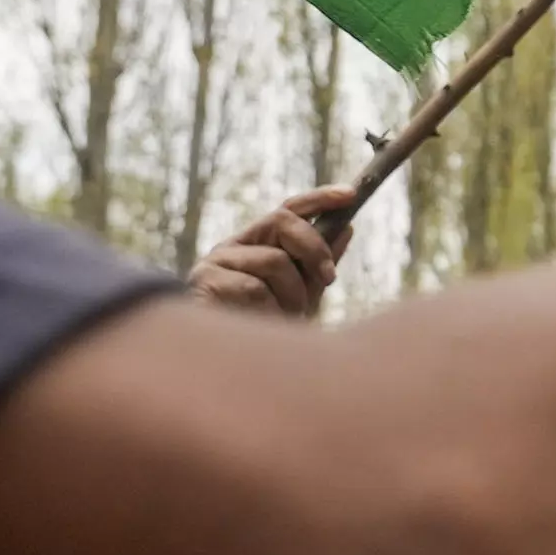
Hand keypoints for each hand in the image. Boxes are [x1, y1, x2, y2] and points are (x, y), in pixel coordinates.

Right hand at [188, 190, 352, 319]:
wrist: (225, 360)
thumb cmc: (261, 328)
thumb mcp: (300, 295)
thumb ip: (318, 265)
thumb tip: (347, 228)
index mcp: (257, 244)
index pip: (288, 210)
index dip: (319, 198)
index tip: (351, 194)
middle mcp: (235, 246)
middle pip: (282, 221)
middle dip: (315, 248)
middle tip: (329, 278)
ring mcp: (216, 261)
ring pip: (275, 260)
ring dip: (293, 294)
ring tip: (285, 318)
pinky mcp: (205, 281)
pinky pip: (255, 288)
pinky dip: (269, 310)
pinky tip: (259, 324)